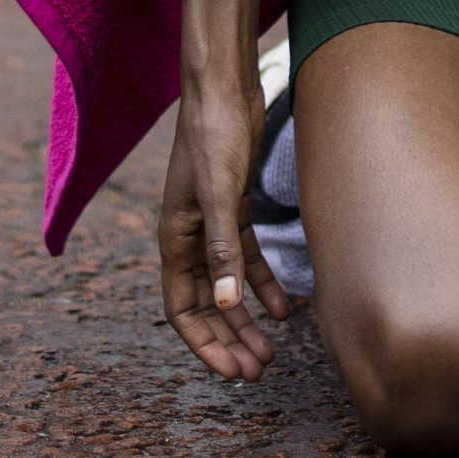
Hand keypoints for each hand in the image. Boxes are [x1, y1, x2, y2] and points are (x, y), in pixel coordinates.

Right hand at [158, 79, 291, 379]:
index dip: (204, 344)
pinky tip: (284, 306)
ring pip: (227, 285)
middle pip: (206, 304)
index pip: (182, 310)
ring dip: (246, 319)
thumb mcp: (220, 193)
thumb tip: (225, 305)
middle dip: (228, 340)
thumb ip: (223, 249)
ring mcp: (211, 221)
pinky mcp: (234, 204)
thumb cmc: (215, 134)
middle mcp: (189, 236)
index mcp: (174, 239)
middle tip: (257, 372)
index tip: (231, 372)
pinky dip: (262, 282)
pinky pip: (246, 256)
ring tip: (271, 351)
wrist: (226, 86)